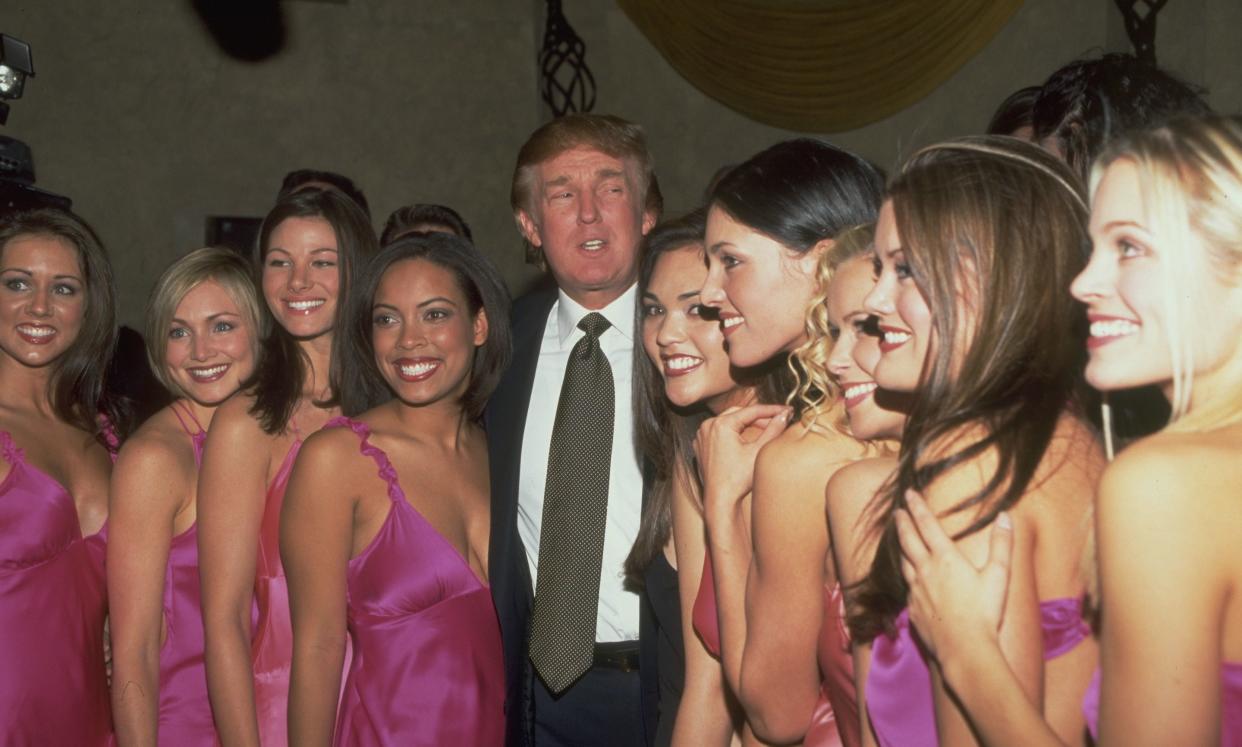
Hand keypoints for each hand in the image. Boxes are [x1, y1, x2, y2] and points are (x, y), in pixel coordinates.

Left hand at [694, 404, 789, 513]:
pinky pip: (720, 432)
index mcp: (721, 424)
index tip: (787, 410)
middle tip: (779, 420)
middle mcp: (708, 426)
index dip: (773, 410)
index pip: (752, 410)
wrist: (720, 500)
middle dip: (760, 417)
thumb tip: (785, 415)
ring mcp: (702, 435)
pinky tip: (747, 440)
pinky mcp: (701, 445)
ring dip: (747, 424)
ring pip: (730, 422)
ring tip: (766, 429)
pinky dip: (734, 433)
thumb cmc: (738, 479)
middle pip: (740, 414)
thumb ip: (773, 429)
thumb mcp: (759, 451)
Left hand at [895, 490, 1012, 660]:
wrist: (965, 649)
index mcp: (945, 558)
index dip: (918, 507)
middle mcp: (925, 570)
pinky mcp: (913, 609)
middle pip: (908, 540)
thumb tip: (1005, 516)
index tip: (909, 493)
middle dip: (903, 523)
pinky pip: (907, 588)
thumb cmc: (985, 612)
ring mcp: (916, 591)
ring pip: (903, 563)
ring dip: (900, 547)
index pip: (927, 525)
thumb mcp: (1000, 575)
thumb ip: (1002, 544)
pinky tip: (910, 579)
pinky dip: (907, 576)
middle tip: (897, 511)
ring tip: (899, 539)